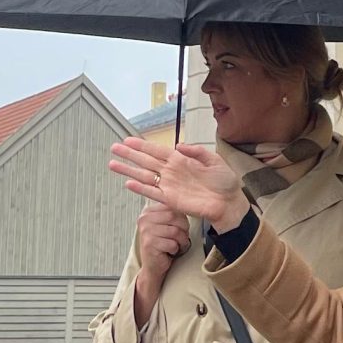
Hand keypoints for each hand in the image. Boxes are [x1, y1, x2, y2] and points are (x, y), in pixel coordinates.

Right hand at [109, 136, 249, 232]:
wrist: (229, 203)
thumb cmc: (224, 182)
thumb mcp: (214, 160)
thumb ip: (196, 151)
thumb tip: (178, 145)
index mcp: (181, 160)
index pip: (157, 150)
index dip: (142, 145)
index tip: (127, 140)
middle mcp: (172, 172)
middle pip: (146, 161)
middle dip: (129, 154)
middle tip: (114, 148)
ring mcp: (169, 186)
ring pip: (144, 176)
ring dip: (128, 170)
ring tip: (112, 164)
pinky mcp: (171, 199)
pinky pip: (152, 192)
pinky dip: (140, 188)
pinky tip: (128, 183)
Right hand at [134, 203, 190, 279]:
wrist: (153, 266)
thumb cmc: (163, 244)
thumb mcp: (166, 225)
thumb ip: (172, 213)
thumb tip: (187, 203)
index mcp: (148, 211)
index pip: (173, 206)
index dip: (182, 218)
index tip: (180, 228)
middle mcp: (144, 219)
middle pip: (175, 217)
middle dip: (183, 229)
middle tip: (180, 238)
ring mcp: (145, 231)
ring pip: (175, 231)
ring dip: (181, 241)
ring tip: (176, 245)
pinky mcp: (149, 244)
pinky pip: (172, 243)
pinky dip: (176, 249)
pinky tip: (170, 251)